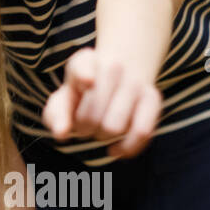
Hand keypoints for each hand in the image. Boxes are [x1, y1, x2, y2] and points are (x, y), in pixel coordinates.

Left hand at [41, 47, 162, 158]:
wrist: (117, 78)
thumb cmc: (81, 96)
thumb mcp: (62, 99)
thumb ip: (56, 115)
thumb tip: (62, 133)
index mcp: (84, 61)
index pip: (83, 68)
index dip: (85, 76)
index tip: (88, 83)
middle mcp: (113, 66)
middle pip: (92, 115)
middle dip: (83, 127)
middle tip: (83, 123)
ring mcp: (135, 82)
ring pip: (114, 127)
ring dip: (102, 136)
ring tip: (99, 127)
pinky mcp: (153, 99)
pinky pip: (142, 132)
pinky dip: (126, 147)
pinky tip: (114, 149)